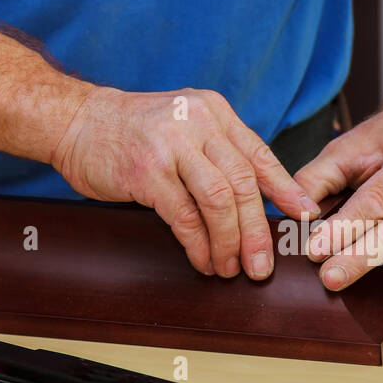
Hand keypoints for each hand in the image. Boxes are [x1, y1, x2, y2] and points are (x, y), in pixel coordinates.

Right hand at [51, 86, 320, 277]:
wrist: (76, 121)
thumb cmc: (136, 132)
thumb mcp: (186, 126)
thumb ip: (220, 153)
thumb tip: (261, 202)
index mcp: (215, 113)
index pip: (260, 156)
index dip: (286, 190)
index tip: (305, 216)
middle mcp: (198, 124)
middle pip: (244, 184)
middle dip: (257, 231)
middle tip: (262, 265)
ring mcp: (172, 146)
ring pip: (219, 202)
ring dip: (229, 243)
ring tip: (231, 269)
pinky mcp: (146, 171)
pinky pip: (184, 216)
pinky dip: (198, 244)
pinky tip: (204, 260)